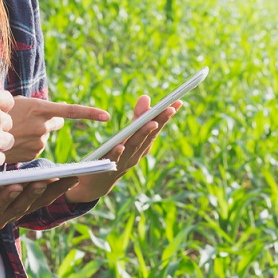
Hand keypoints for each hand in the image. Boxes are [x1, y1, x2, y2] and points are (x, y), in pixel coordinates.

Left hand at [0, 177, 79, 236]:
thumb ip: (15, 171)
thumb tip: (39, 140)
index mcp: (15, 205)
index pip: (42, 196)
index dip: (59, 188)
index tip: (75, 176)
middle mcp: (4, 215)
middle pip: (25, 204)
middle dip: (36, 191)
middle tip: (47, 178)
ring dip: (7, 198)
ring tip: (13, 186)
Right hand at [5, 97, 108, 163]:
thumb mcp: (17, 102)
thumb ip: (41, 107)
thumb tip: (60, 111)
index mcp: (40, 109)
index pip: (71, 111)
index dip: (90, 113)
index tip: (106, 116)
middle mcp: (42, 126)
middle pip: (56, 123)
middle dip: (48, 121)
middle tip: (31, 118)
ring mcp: (37, 142)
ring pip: (44, 136)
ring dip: (35, 133)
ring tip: (16, 130)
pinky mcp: (32, 155)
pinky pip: (36, 148)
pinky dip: (28, 145)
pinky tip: (15, 142)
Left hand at [64, 95, 180, 203]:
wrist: (99, 181)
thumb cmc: (117, 154)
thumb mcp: (128, 135)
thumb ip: (136, 118)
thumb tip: (146, 97)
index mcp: (142, 145)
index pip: (156, 127)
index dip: (166, 115)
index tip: (177, 102)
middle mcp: (137, 154)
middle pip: (149, 136)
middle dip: (160, 122)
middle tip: (169, 108)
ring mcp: (124, 161)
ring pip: (135, 146)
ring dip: (144, 135)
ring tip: (151, 123)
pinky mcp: (107, 167)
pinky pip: (114, 159)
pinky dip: (118, 152)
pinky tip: (120, 145)